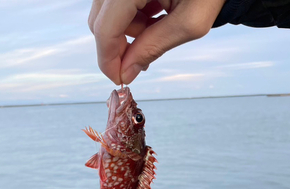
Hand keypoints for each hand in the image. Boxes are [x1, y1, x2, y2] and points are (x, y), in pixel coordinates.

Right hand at [88, 0, 226, 84]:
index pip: (105, 28)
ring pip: (106, 12)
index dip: (108, 60)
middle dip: (118, 46)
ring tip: (157, 29)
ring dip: (127, 30)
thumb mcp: (189, 22)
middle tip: (140, 60)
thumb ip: (154, 47)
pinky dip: (132, 15)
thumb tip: (126, 72)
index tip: (119, 79)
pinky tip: (154, 14)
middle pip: (99, 20)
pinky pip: (116, 2)